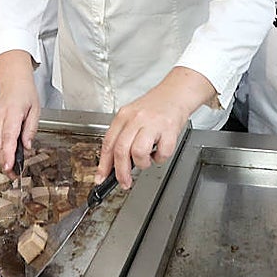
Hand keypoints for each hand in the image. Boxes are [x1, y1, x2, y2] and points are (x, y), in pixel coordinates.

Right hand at [0, 51, 39, 173]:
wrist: (13, 82)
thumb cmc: (26, 95)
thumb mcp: (36, 111)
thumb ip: (31, 130)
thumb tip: (27, 147)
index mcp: (13, 113)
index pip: (9, 137)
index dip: (8, 155)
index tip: (9, 167)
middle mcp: (0, 117)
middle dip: (5, 162)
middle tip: (14, 175)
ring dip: (2, 158)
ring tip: (12, 168)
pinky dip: (0, 149)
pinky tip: (7, 154)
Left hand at [96, 66, 209, 188]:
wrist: (176, 93)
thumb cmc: (154, 107)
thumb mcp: (132, 116)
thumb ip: (123, 135)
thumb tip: (113, 163)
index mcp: (124, 116)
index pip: (108, 143)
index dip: (103, 164)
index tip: (101, 178)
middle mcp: (136, 119)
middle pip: (121, 150)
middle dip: (121, 172)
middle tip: (124, 182)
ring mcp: (152, 124)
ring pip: (138, 152)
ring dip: (142, 164)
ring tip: (147, 161)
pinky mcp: (169, 129)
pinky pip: (162, 153)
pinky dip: (160, 158)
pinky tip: (160, 151)